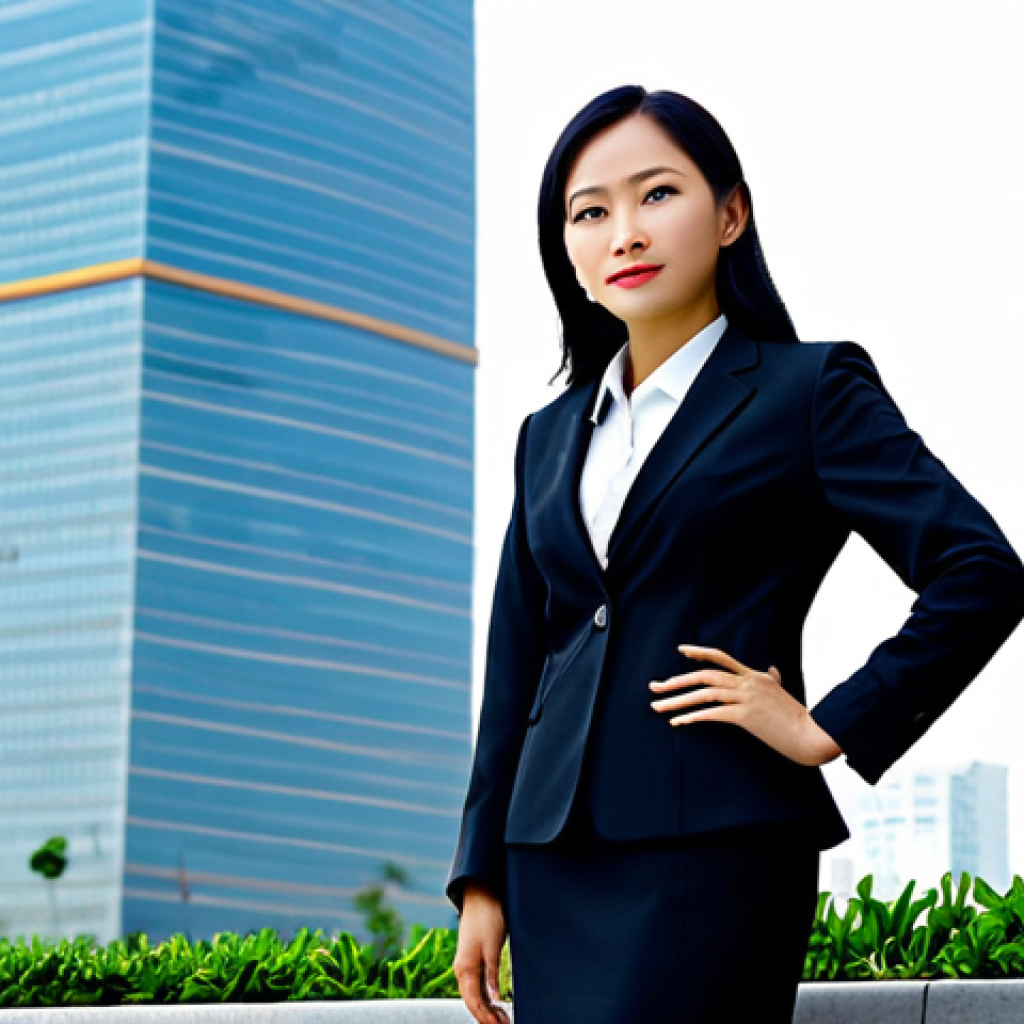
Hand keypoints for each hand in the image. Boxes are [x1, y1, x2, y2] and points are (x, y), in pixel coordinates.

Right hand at [452, 882, 510, 1023]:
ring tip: (503, 1019)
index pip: (474, 1002)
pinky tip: (495, 1003)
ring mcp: (465, 965)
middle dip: (486, 1017)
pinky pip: (476, 985)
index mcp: (465, 968)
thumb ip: (492, 974)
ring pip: (474, 995)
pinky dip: (485, 997)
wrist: (481, 897)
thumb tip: (494, 998)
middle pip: (472, 1002)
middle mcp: (462, 969)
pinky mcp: (472, 960)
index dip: (486, 1017)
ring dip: (487, 1009)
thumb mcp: (492, 947)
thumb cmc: (487, 919)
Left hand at [649, 644, 842, 766]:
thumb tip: (772, 669)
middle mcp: (748, 683)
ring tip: (658, 707)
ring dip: (677, 700)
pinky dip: (692, 717)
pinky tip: (678, 722)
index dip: (699, 653)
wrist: (813, 734)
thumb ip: (773, 680)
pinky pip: (712, 714)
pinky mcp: (746, 716)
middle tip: (654, 688)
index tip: (680, 651)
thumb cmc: (797, 718)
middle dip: (676, 681)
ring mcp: (746, 698)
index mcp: (754, 676)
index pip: (721, 658)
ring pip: (704, 693)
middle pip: (704, 676)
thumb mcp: (782, 693)